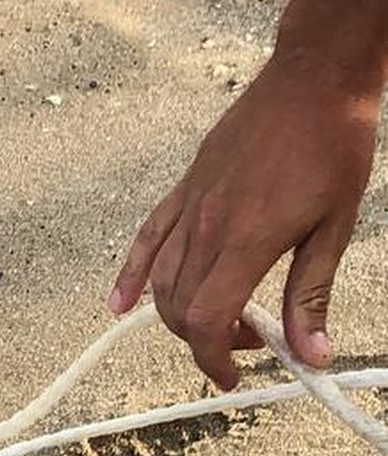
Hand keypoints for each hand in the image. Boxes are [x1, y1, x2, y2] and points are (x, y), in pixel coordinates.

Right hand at [111, 50, 381, 388]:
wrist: (313, 79)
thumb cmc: (332, 146)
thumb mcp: (335, 228)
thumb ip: (311, 295)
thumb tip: (311, 355)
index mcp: (246, 241)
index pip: (208, 321)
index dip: (214, 358)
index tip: (232, 376)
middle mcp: (207, 227)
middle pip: (180, 308)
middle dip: (206, 340)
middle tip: (248, 339)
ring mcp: (191, 205)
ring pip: (161, 281)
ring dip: (179, 315)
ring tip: (217, 320)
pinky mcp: (186, 188)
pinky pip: (147, 238)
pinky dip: (130, 276)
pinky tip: (120, 305)